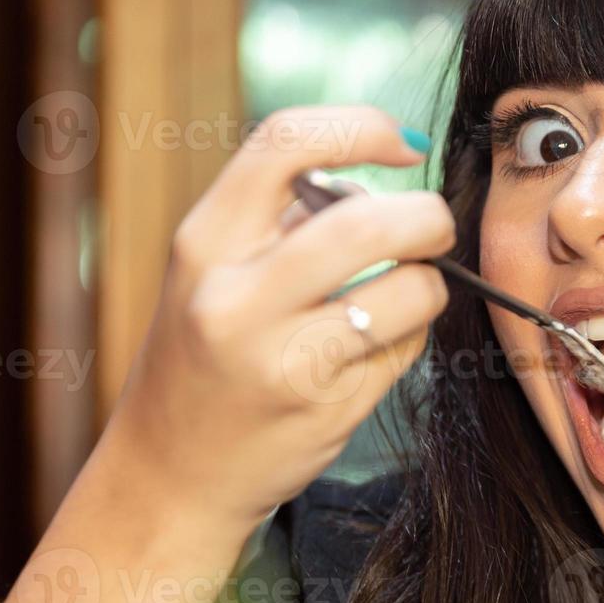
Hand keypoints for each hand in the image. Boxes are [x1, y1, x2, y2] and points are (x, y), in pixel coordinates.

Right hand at [106, 105, 452, 526]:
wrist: (171, 475)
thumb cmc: (205, 359)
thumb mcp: (213, 274)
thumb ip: (281, 219)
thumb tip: (379, 178)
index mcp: (203, 242)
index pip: (285, 143)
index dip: (362, 126)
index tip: (403, 144)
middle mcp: (235, 295)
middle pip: (369, 220)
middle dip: (427, 217)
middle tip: (433, 229)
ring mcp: (281, 356)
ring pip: (410, 288)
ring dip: (429, 284)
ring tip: (402, 292)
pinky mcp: (326, 405)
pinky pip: (406, 347)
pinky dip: (411, 336)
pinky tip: (375, 348)